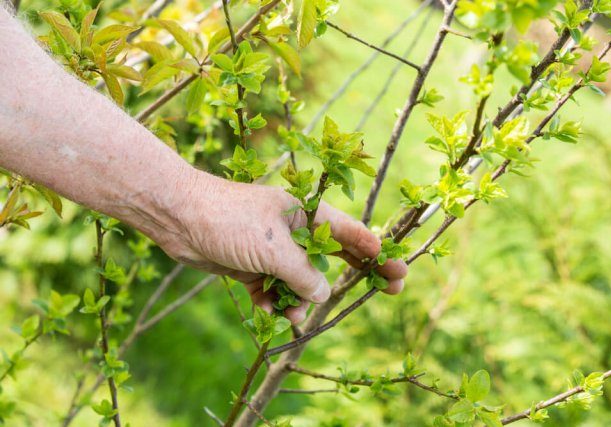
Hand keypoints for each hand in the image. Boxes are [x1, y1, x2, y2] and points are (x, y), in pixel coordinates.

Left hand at [157, 168, 407, 323]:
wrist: (177, 217)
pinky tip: (267, 310)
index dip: (379, 253)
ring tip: (293, 316)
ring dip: (300, 301)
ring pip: (301, 282)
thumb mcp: (273, 248)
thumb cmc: (229, 220)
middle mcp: (295, 232)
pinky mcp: (253, 266)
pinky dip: (273, 303)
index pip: (354, 234)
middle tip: (386, 293)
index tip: (400, 272)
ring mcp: (274, 250)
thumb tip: (322, 296)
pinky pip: (274, 291)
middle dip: (355, 277)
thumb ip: (303, 275)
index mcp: (308, 214)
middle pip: (336, 258)